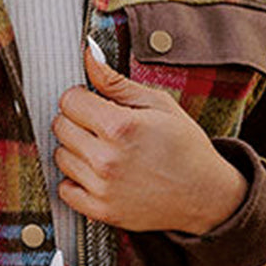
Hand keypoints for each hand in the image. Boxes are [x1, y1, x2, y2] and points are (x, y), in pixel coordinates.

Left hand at [50, 42, 247, 235]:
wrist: (205, 194)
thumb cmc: (185, 145)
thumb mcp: (158, 104)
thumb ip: (115, 81)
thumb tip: (88, 53)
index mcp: (120, 126)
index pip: (69, 101)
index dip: (81, 97)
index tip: (95, 103)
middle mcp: (107, 158)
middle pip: (60, 127)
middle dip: (77, 121)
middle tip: (101, 126)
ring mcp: (102, 188)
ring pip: (60, 156)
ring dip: (75, 150)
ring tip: (103, 149)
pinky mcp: (102, 211)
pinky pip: (65, 190)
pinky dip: (76, 181)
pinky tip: (97, 173)